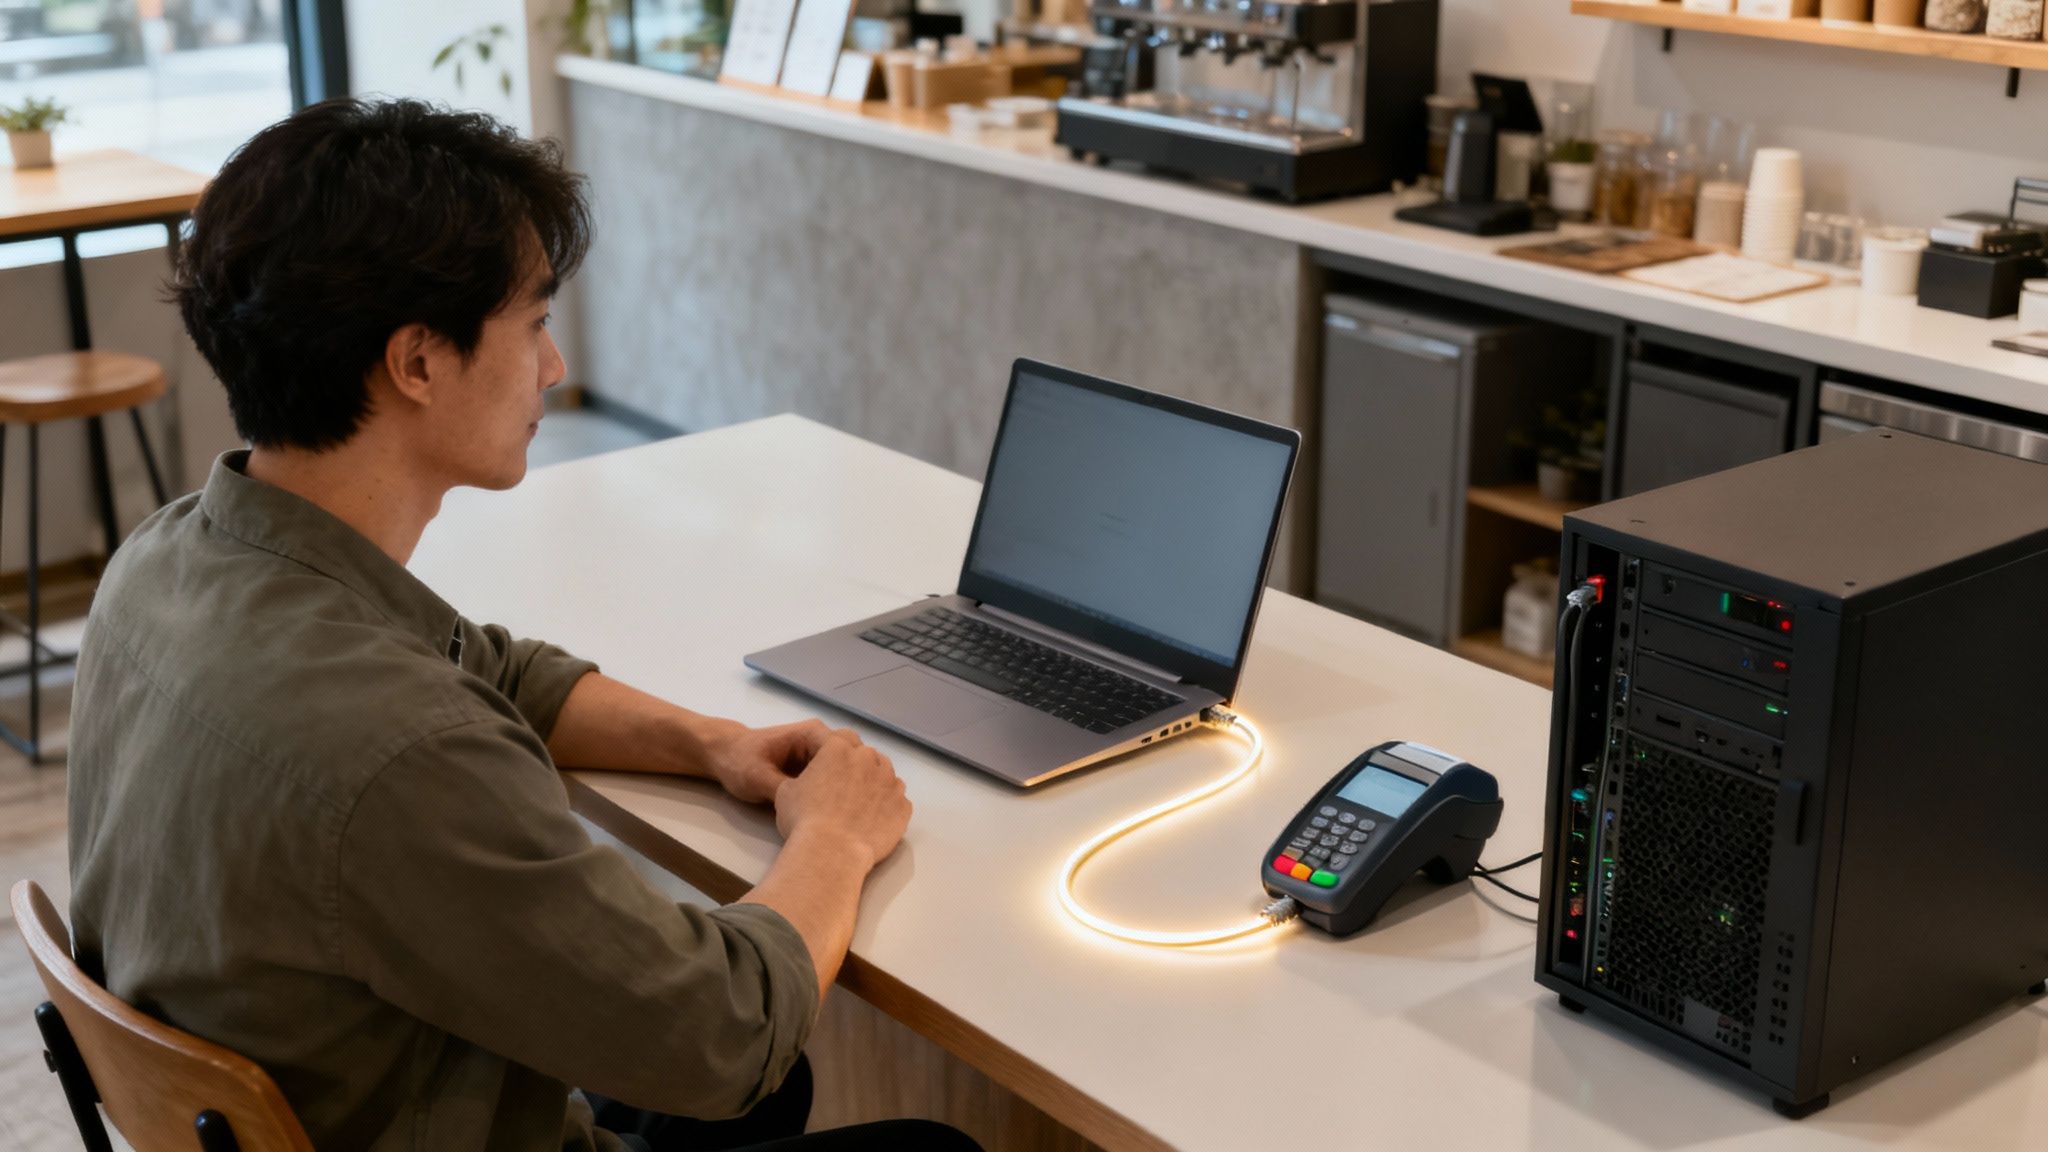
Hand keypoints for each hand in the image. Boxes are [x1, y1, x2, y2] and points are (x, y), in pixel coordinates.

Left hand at [702, 719, 841, 804]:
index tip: (849, 800)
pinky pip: (833, 779)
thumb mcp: (757, 778)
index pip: (847, 749)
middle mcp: (822, 740)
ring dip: (846, 789)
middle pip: (853, 759)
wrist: (724, 756)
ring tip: (845, 814)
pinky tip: (836, 812)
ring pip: (845, 771)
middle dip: (853, 783)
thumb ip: (784, 790)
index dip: (851, 774)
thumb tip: (809, 808)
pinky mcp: (815, 769)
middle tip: (849, 810)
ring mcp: (820, 754)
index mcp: (812, 734)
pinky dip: (836, 793)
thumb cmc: (738, 761)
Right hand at [773, 731, 910, 870]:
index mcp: (839, 748)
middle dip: (855, 766)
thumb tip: (805, 782)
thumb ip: (799, 777)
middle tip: (841, 789)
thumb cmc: (804, 819)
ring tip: (859, 805)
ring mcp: (890, 782)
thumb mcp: (786, 791)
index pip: (840, 737)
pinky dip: (888, 805)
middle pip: (865, 755)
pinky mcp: (903, 805)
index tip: (826, 768)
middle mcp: (869, 759)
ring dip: (874, 783)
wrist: (832, 852)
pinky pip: (898, 799)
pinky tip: (873, 819)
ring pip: (885, 774)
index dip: (832, 752)